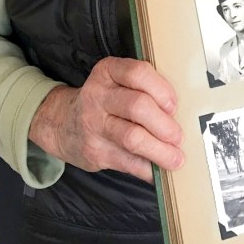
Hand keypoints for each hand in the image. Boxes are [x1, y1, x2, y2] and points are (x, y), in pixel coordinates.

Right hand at [29, 57, 183, 183]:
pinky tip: (159, 171)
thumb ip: (142, 88)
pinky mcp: (95, 151)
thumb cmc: (104, 101)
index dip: (161, 89)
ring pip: (133, 138)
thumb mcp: (115, 82)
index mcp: (107, 72)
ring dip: (160, 151)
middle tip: (178, 136)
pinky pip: (127, 162)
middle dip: (164, 124)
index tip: (174, 105)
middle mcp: (98, 95)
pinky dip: (148, 169)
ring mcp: (94, 125)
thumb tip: (181, 113)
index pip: (137, 73)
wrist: (62, 123)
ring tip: (176, 158)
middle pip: (137, 106)